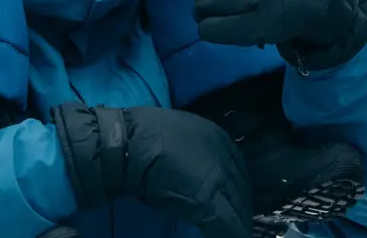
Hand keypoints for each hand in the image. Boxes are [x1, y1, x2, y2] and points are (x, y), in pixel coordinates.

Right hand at [52, 104, 252, 237]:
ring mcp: (217, 177)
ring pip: (238, 207)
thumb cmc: (143, 140)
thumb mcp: (178, 139)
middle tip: (237, 221)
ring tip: (234, 231)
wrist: (125, 145)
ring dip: (237, 221)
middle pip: (241, 189)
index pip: (237, 169)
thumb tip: (194, 172)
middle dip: (240, 207)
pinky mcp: (208, 201)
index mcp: (217, 138)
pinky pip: (228, 224)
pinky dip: (230, 233)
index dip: (236, 188)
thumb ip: (193, 154)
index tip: (234, 201)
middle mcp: (223, 155)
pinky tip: (230, 237)